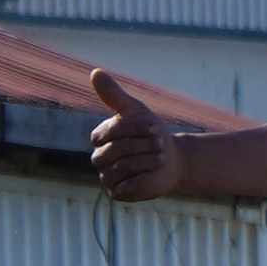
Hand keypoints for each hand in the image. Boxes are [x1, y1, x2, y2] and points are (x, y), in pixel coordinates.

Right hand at [85, 70, 183, 202]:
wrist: (171, 159)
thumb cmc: (151, 133)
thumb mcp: (135, 111)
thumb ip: (113, 94)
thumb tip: (94, 72)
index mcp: (100, 138)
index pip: (110, 132)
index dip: (133, 128)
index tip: (152, 125)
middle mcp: (99, 158)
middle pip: (116, 150)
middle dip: (142, 144)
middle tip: (159, 142)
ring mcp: (107, 177)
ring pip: (123, 168)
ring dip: (147, 160)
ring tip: (161, 156)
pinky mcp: (118, 193)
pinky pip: (127, 186)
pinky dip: (144, 177)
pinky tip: (154, 171)